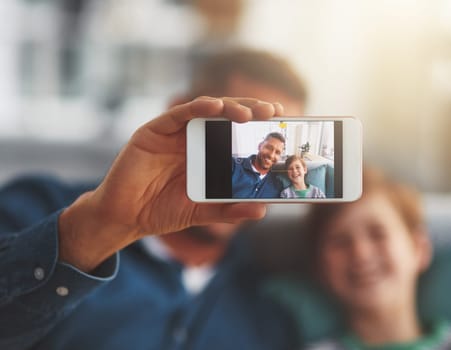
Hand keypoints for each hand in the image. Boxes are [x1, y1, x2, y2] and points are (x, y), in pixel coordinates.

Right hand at [59, 97, 283, 271]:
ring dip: (230, 107)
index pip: (236, 132)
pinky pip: (178, 114)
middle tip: (273, 111)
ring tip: (251, 114)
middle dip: (251, 111)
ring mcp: (174, 133)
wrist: (126, 218)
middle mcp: (192, 138)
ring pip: (205, 110)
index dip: (257, 125)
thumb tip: (261, 210)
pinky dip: (197, 108)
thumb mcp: (202, 212)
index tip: (280, 122)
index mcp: (206, 153)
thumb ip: (229, 210)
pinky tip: (215, 107)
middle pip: (226, 116)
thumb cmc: (162, 211)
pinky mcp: (154, 131)